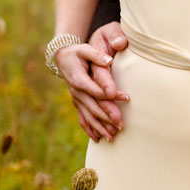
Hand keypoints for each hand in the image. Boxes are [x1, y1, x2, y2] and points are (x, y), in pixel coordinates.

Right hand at [64, 23, 128, 142]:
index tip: (127, 98)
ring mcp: (76, 99)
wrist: (62, 57)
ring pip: (88, 116)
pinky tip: (98, 139)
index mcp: (80, 80)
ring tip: (112, 137)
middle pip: (93, 107)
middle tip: (121, 125)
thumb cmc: (77, 53)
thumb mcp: (85, 50)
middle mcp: (77, 92)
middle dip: (107, 117)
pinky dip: (89, 129)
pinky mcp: (77, 103)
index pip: (97, 90)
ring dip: (100, 127)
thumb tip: (109, 61)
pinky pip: (82, 118)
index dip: (111, 95)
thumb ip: (97, 56)